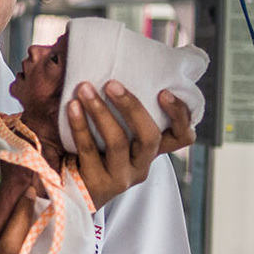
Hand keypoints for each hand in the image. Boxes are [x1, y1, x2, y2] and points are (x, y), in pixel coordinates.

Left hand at [67, 82, 195, 208]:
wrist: (70, 191)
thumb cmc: (92, 151)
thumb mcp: (114, 133)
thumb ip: (121, 112)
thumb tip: (116, 62)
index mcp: (151, 151)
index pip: (183, 137)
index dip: (180, 115)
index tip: (164, 92)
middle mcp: (141, 166)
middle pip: (149, 136)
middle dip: (132, 106)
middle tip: (111, 83)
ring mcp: (121, 177)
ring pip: (118, 142)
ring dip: (100, 111)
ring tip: (84, 89)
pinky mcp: (98, 185)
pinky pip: (89, 150)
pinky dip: (80, 125)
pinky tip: (72, 107)